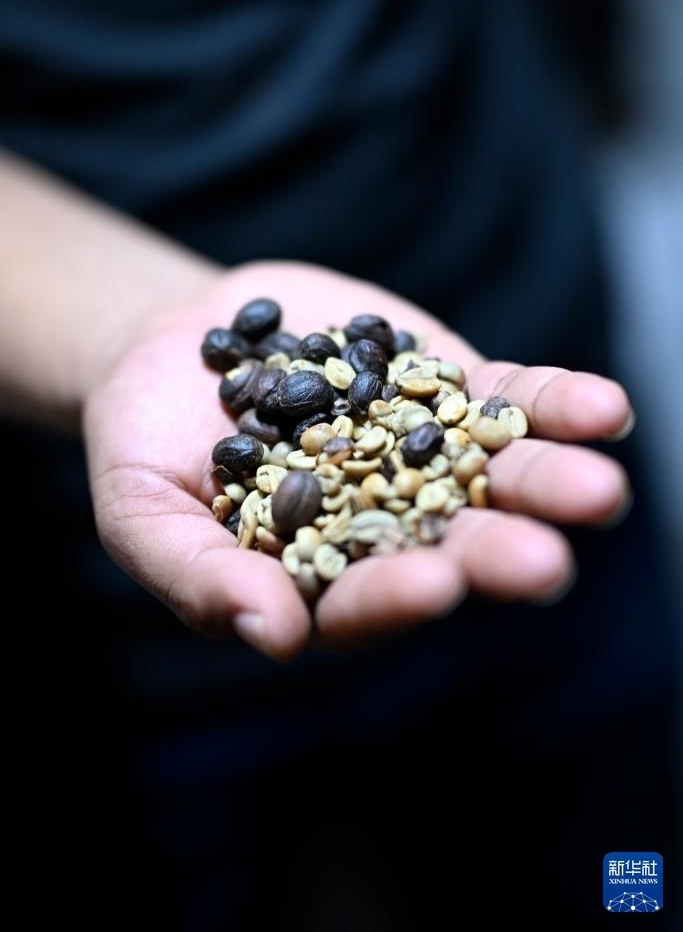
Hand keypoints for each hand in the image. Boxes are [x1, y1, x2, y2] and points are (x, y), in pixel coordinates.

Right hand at [84, 260, 632, 659]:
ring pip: (501, 477)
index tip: (432, 587)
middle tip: (544, 564)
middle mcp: (390, 524)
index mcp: (323, 578)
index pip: (366, 601)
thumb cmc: (146, 448)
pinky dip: (554, 405)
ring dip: (549, 483)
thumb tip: (272, 636)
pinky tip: (602, 409)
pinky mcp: (447, 385)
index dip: (396, 597)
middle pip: (452, 545)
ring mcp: (428, 453)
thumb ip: (197, 578)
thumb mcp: (142, 514)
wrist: (178, 347)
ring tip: (597, 488)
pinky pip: (510, 400)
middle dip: (499, 553)